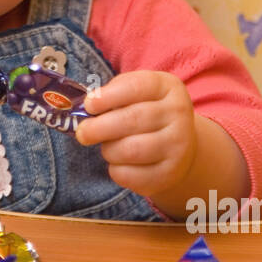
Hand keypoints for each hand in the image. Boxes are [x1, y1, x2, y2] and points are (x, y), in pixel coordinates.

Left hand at [75, 70, 196, 198]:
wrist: (179, 145)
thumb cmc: (147, 113)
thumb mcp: (136, 94)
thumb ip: (113, 94)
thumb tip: (87, 107)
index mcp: (167, 87)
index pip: (136, 87)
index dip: (108, 96)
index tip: (89, 105)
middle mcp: (178, 113)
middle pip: (132, 119)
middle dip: (99, 127)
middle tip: (83, 133)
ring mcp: (178, 145)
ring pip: (131, 150)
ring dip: (109, 150)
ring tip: (107, 148)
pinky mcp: (170, 173)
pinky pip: (132, 175)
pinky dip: (116, 170)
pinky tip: (118, 163)